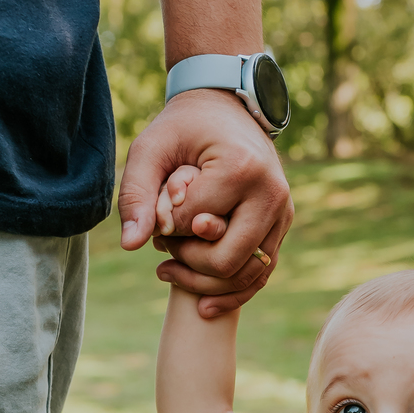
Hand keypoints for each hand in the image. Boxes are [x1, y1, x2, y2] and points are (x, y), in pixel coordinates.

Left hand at [118, 89, 293, 316]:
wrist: (227, 108)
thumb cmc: (183, 128)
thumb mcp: (150, 149)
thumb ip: (136, 194)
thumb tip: (131, 245)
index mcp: (241, 170)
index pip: (194, 226)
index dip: (165, 229)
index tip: (153, 214)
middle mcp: (271, 194)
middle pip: (228, 259)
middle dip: (188, 262)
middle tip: (161, 249)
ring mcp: (283, 213)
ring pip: (249, 274)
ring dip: (206, 284)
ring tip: (168, 274)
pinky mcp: (282, 227)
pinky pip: (262, 273)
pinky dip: (233, 293)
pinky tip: (202, 304)